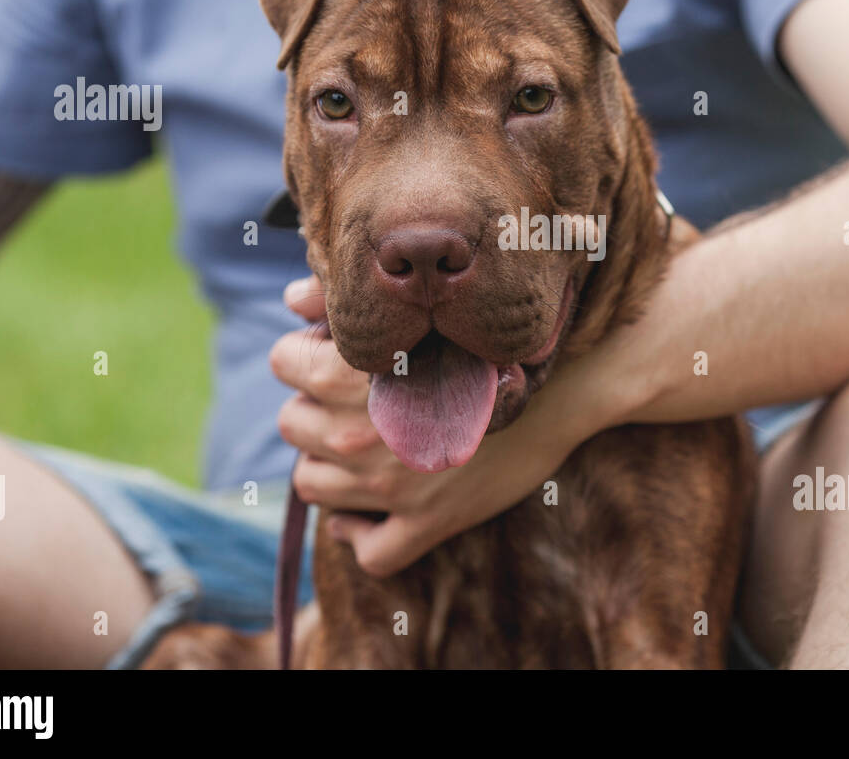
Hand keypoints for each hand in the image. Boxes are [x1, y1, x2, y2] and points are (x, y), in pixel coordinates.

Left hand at [269, 276, 610, 576]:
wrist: (565, 385)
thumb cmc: (492, 339)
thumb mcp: (419, 312)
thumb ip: (344, 299)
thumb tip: (290, 299)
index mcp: (348, 374)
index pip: (284, 362)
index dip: (307, 353)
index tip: (334, 353)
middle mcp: (357, 433)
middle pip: (292, 423)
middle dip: (316, 409)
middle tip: (354, 400)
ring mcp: (390, 485)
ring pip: (313, 485)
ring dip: (329, 466)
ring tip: (362, 447)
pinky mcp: (427, 523)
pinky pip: (367, 550)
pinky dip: (359, 533)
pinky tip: (369, 511)